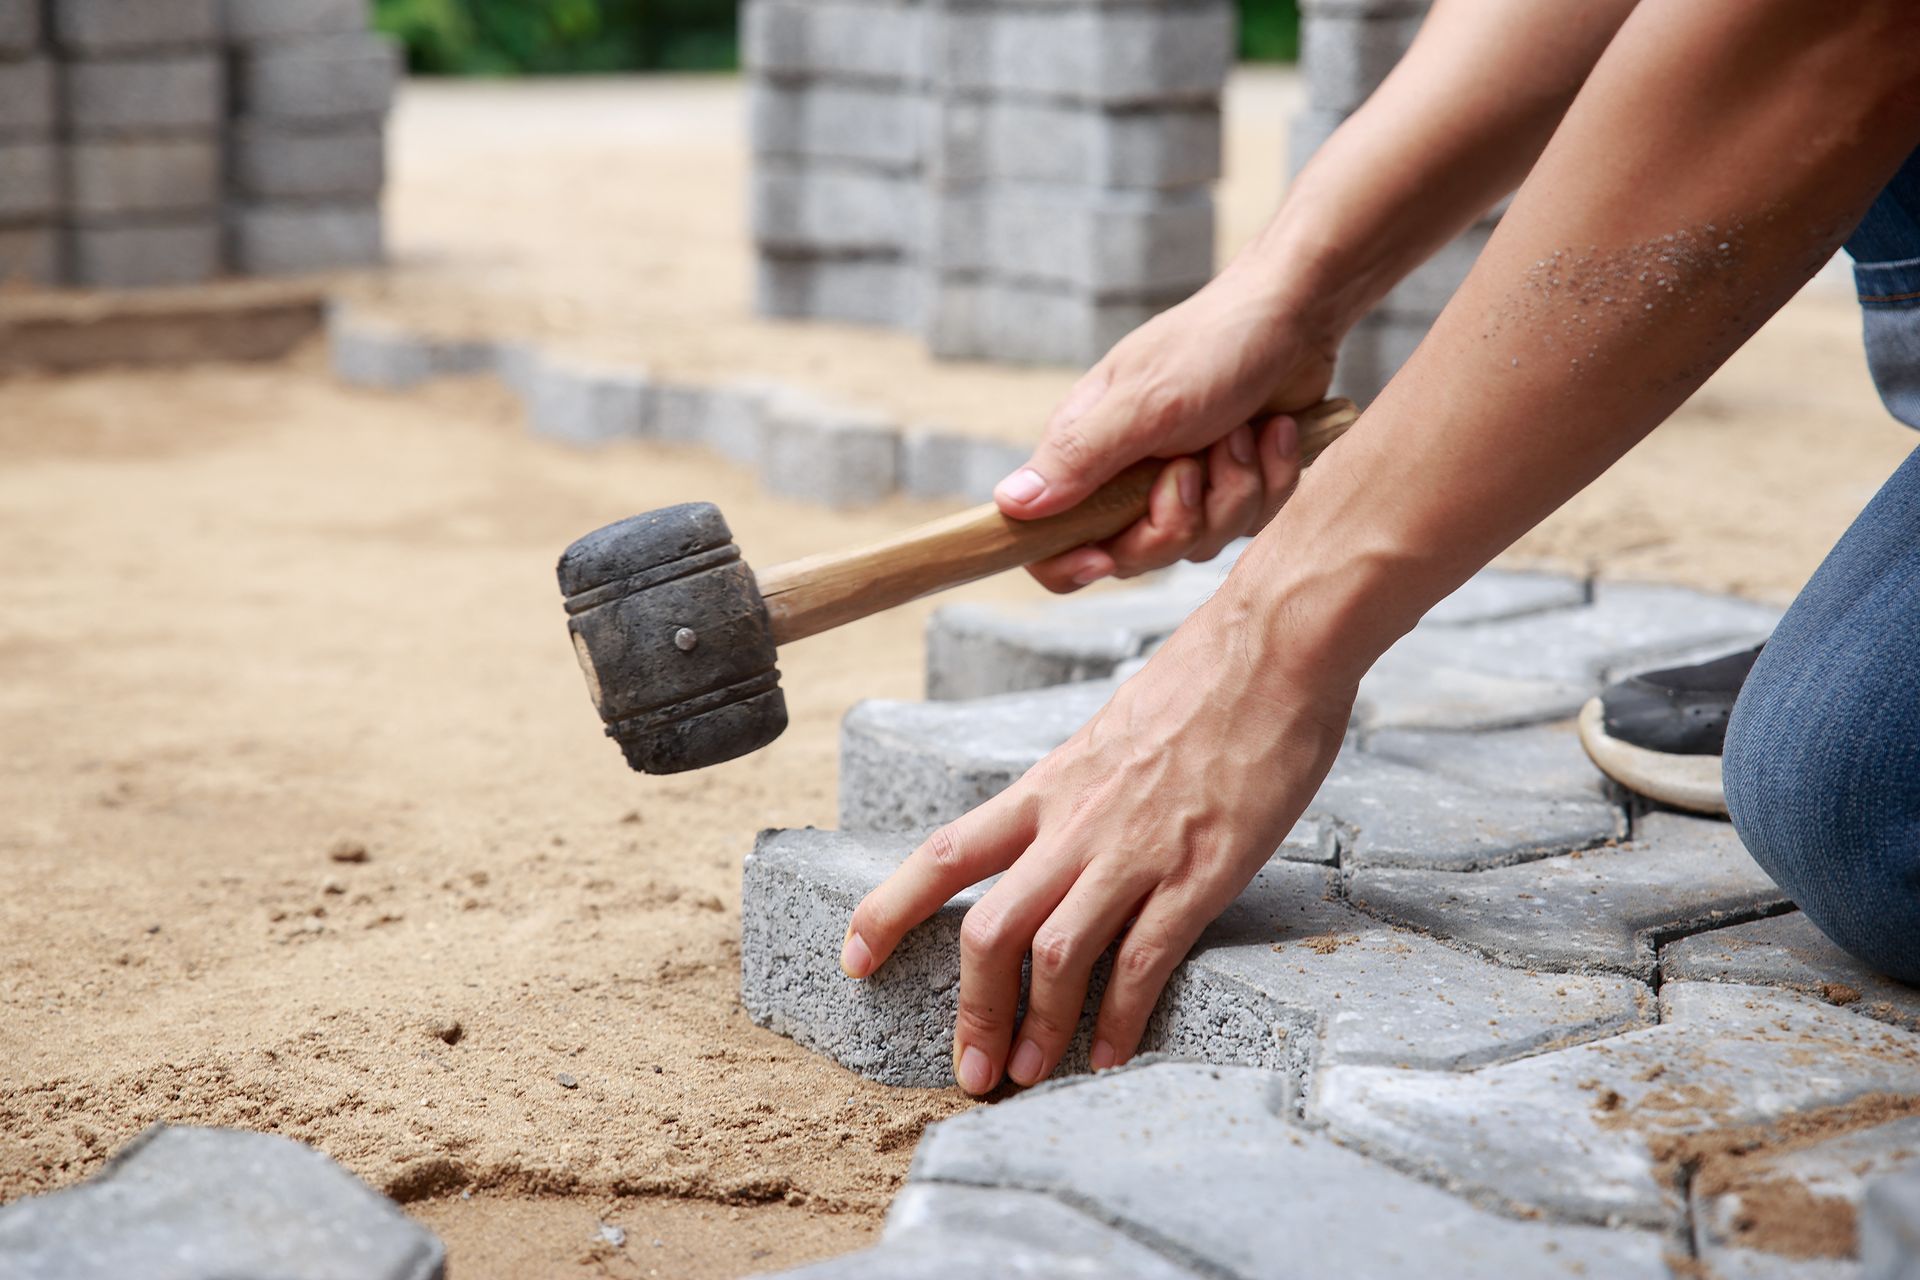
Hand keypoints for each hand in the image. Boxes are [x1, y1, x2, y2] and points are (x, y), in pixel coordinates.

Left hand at [836, 591, 1354, 1094]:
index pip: (945, 854)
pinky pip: (1143, 962)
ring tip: (1030, 1073)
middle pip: (990, 931)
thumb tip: (1063, 834)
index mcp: (1046, 785)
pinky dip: (1119, 1019)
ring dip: (1036, 1027)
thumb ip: (1079, 791)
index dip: (889, 910)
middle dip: (972, 1011)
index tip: (854, 958)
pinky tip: (1112, 1054)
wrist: (1273, 647)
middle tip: (971, 1071)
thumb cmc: (1202, 681)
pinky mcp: (1199, 873)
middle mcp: (1074, 823)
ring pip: (1055, 956)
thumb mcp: (1110, 732)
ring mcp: (1135, 850)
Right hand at [996, 266, 1340, 591]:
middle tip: (1192, 467)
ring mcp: (1183, 484)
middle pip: (1134, 556)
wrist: (1293, 314)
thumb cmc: (1210, 346)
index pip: (1048, 541)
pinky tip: (1272, 433)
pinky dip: (1271, 477)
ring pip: (1201, 543)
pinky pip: (1250, 522)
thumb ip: (1076, 458)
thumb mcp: (1140, 403)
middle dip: (1177, 521)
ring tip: (1240, 431)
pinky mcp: (1231, 484)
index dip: (1067, 564)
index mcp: (1085, 454)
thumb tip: (1008, 505)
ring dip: (1234, 488)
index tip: (1103, 559)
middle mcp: (1126, 476)